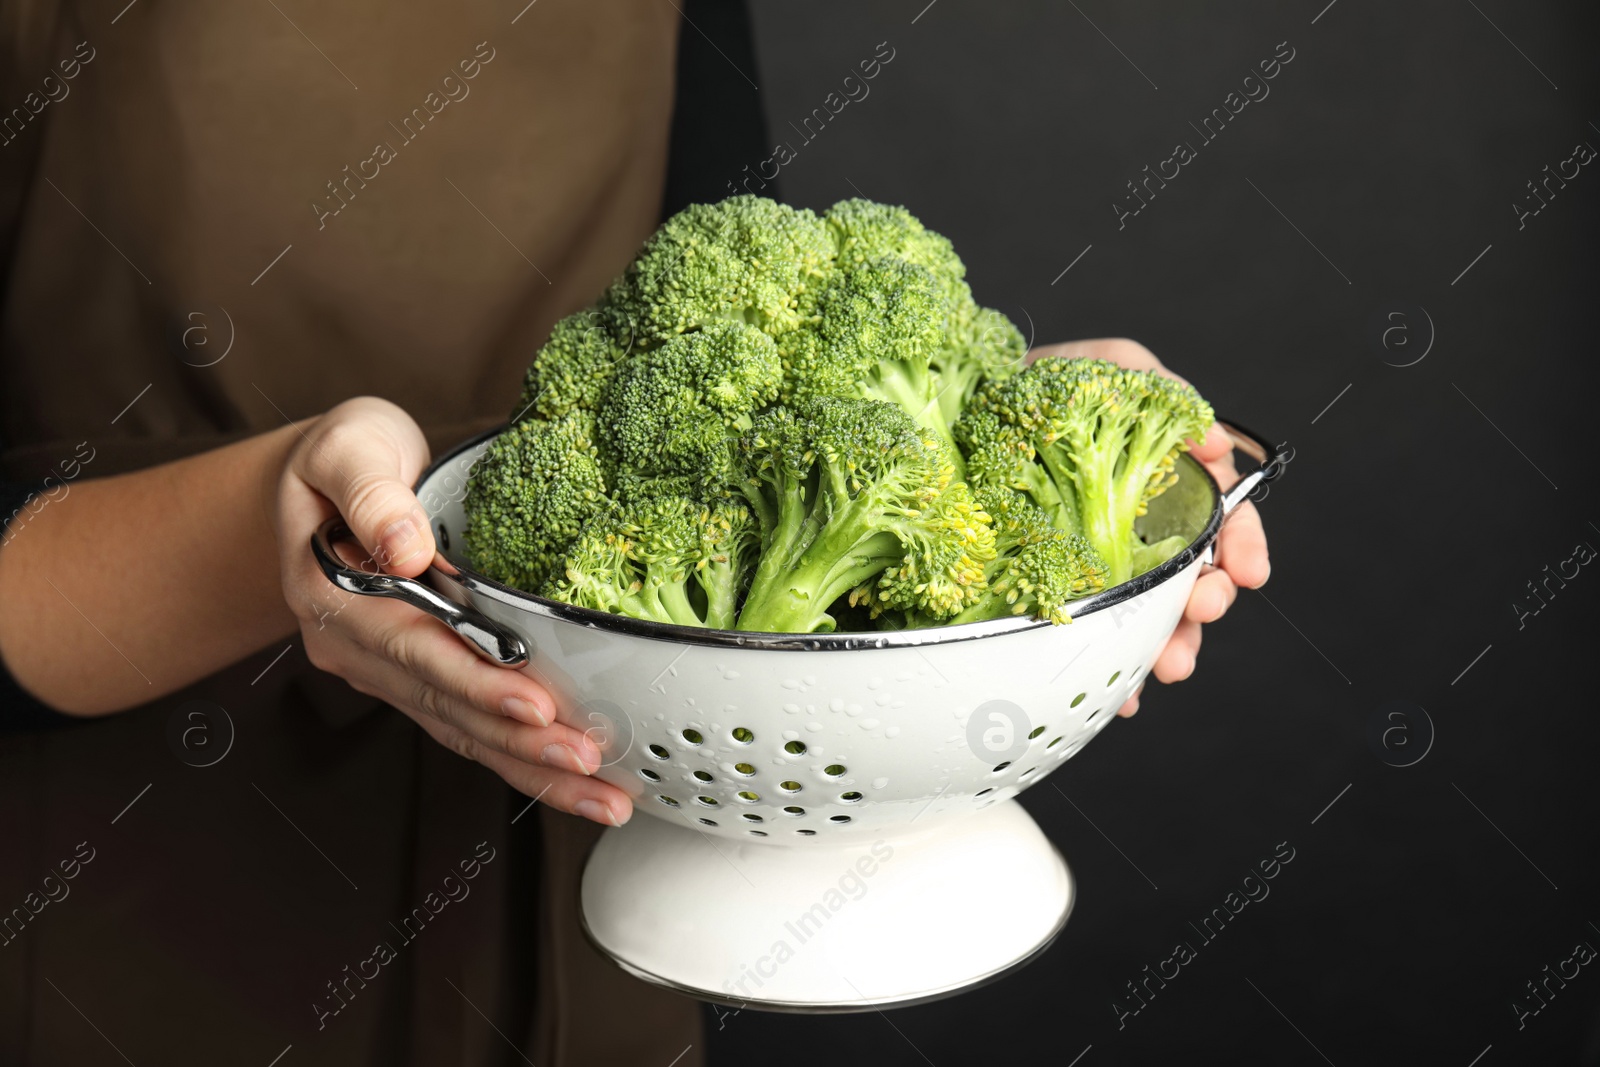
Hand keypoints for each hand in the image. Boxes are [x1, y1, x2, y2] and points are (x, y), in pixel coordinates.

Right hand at [273, 397, 632, 825]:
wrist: (323, 483)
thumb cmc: (341, 461)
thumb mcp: (348, 449)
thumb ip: (372, 493)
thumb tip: (406, 547)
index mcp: (336, 597)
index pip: (413, 650)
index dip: (475, 680)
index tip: (534, 703)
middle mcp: (359, 649)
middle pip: (446, 708)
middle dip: (520, 744)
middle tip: (587, 765)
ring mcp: (388, 671)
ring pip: (463, 732)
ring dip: (532, 769)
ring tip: (601, 797)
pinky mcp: (419, 678)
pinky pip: (470, 727)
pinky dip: (522, 757)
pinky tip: (574, 781)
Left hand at [1025, 339, 1270, 714]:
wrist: (965, 402)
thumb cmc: (1042, 382)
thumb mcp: (1107, 364)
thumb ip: (1164, 392)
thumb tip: (1218, 446)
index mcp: (1165, 486)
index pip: (1222, 519)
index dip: (1242, 546)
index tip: (1248, 573)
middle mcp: (1138, 532)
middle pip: (1190, 579)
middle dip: (1203, 606)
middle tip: (1199, 616)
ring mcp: (1097, 566)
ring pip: (1145, 619)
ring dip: (1165, 648)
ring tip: (1165, 667)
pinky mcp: (1052, 592)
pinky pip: (1086, 641)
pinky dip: (1109, 671)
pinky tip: (1120, 692)